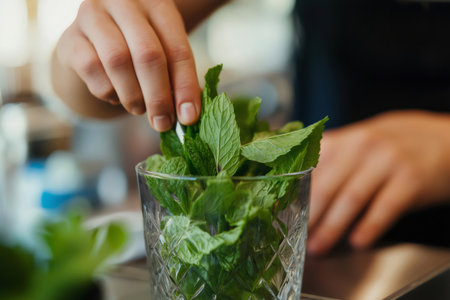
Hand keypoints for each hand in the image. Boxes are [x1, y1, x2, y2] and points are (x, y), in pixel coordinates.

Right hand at [56, 0, 200, 130]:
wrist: (93, 39)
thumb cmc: (136, 47)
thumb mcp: (162, 52)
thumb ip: (175, 77)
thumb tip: (187, 115)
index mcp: (157, 4)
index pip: (178, 49)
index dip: (185, 87)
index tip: (189, 117)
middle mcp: (125, 3)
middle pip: (147, 54)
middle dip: (158, 96)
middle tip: (163, 122)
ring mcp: (94, 16)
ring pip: (117, 61)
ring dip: (133, 96)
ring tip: (139, 108)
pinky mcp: (71, 37)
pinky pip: (91, 70)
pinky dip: (108, 91)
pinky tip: (116, 95)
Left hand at [308, 110, 449, 254]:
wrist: (446, 139)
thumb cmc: (396, 144)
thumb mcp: (363, 140)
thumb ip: (333, 157)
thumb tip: (299, 183)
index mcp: (346, 139)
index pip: (311, 168)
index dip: (296, 193)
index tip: (284, 212)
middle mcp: (363, 146)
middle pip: (327, 186)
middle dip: (310, 216)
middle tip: (299, 236)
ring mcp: (388, 161)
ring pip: (351, 199)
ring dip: (332, 227)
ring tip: (318, 246)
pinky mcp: (411, 180)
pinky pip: (384, 208)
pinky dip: (368, 227)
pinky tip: (357, 241)